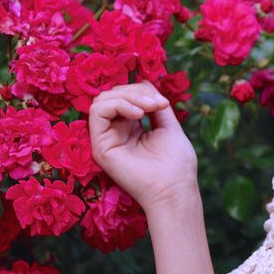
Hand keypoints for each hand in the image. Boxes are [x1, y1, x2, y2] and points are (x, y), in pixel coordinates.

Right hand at [88, 82, 198, 210]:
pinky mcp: (99, 147)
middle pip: (113, 94)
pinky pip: (97, 111)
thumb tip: (143, 82)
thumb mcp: (168, 125)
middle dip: (136, 92)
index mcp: (131, 127)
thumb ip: (155, 104)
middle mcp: (115, 132)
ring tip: (149, 109)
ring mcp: (106, 139)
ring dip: (128, 96)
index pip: (124, 96)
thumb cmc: (176, 164)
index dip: (141, 91)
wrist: (174, 190)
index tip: (163, 103)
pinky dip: (118, 104)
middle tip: (158, 104)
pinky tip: (138, 114)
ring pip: (102, 99)